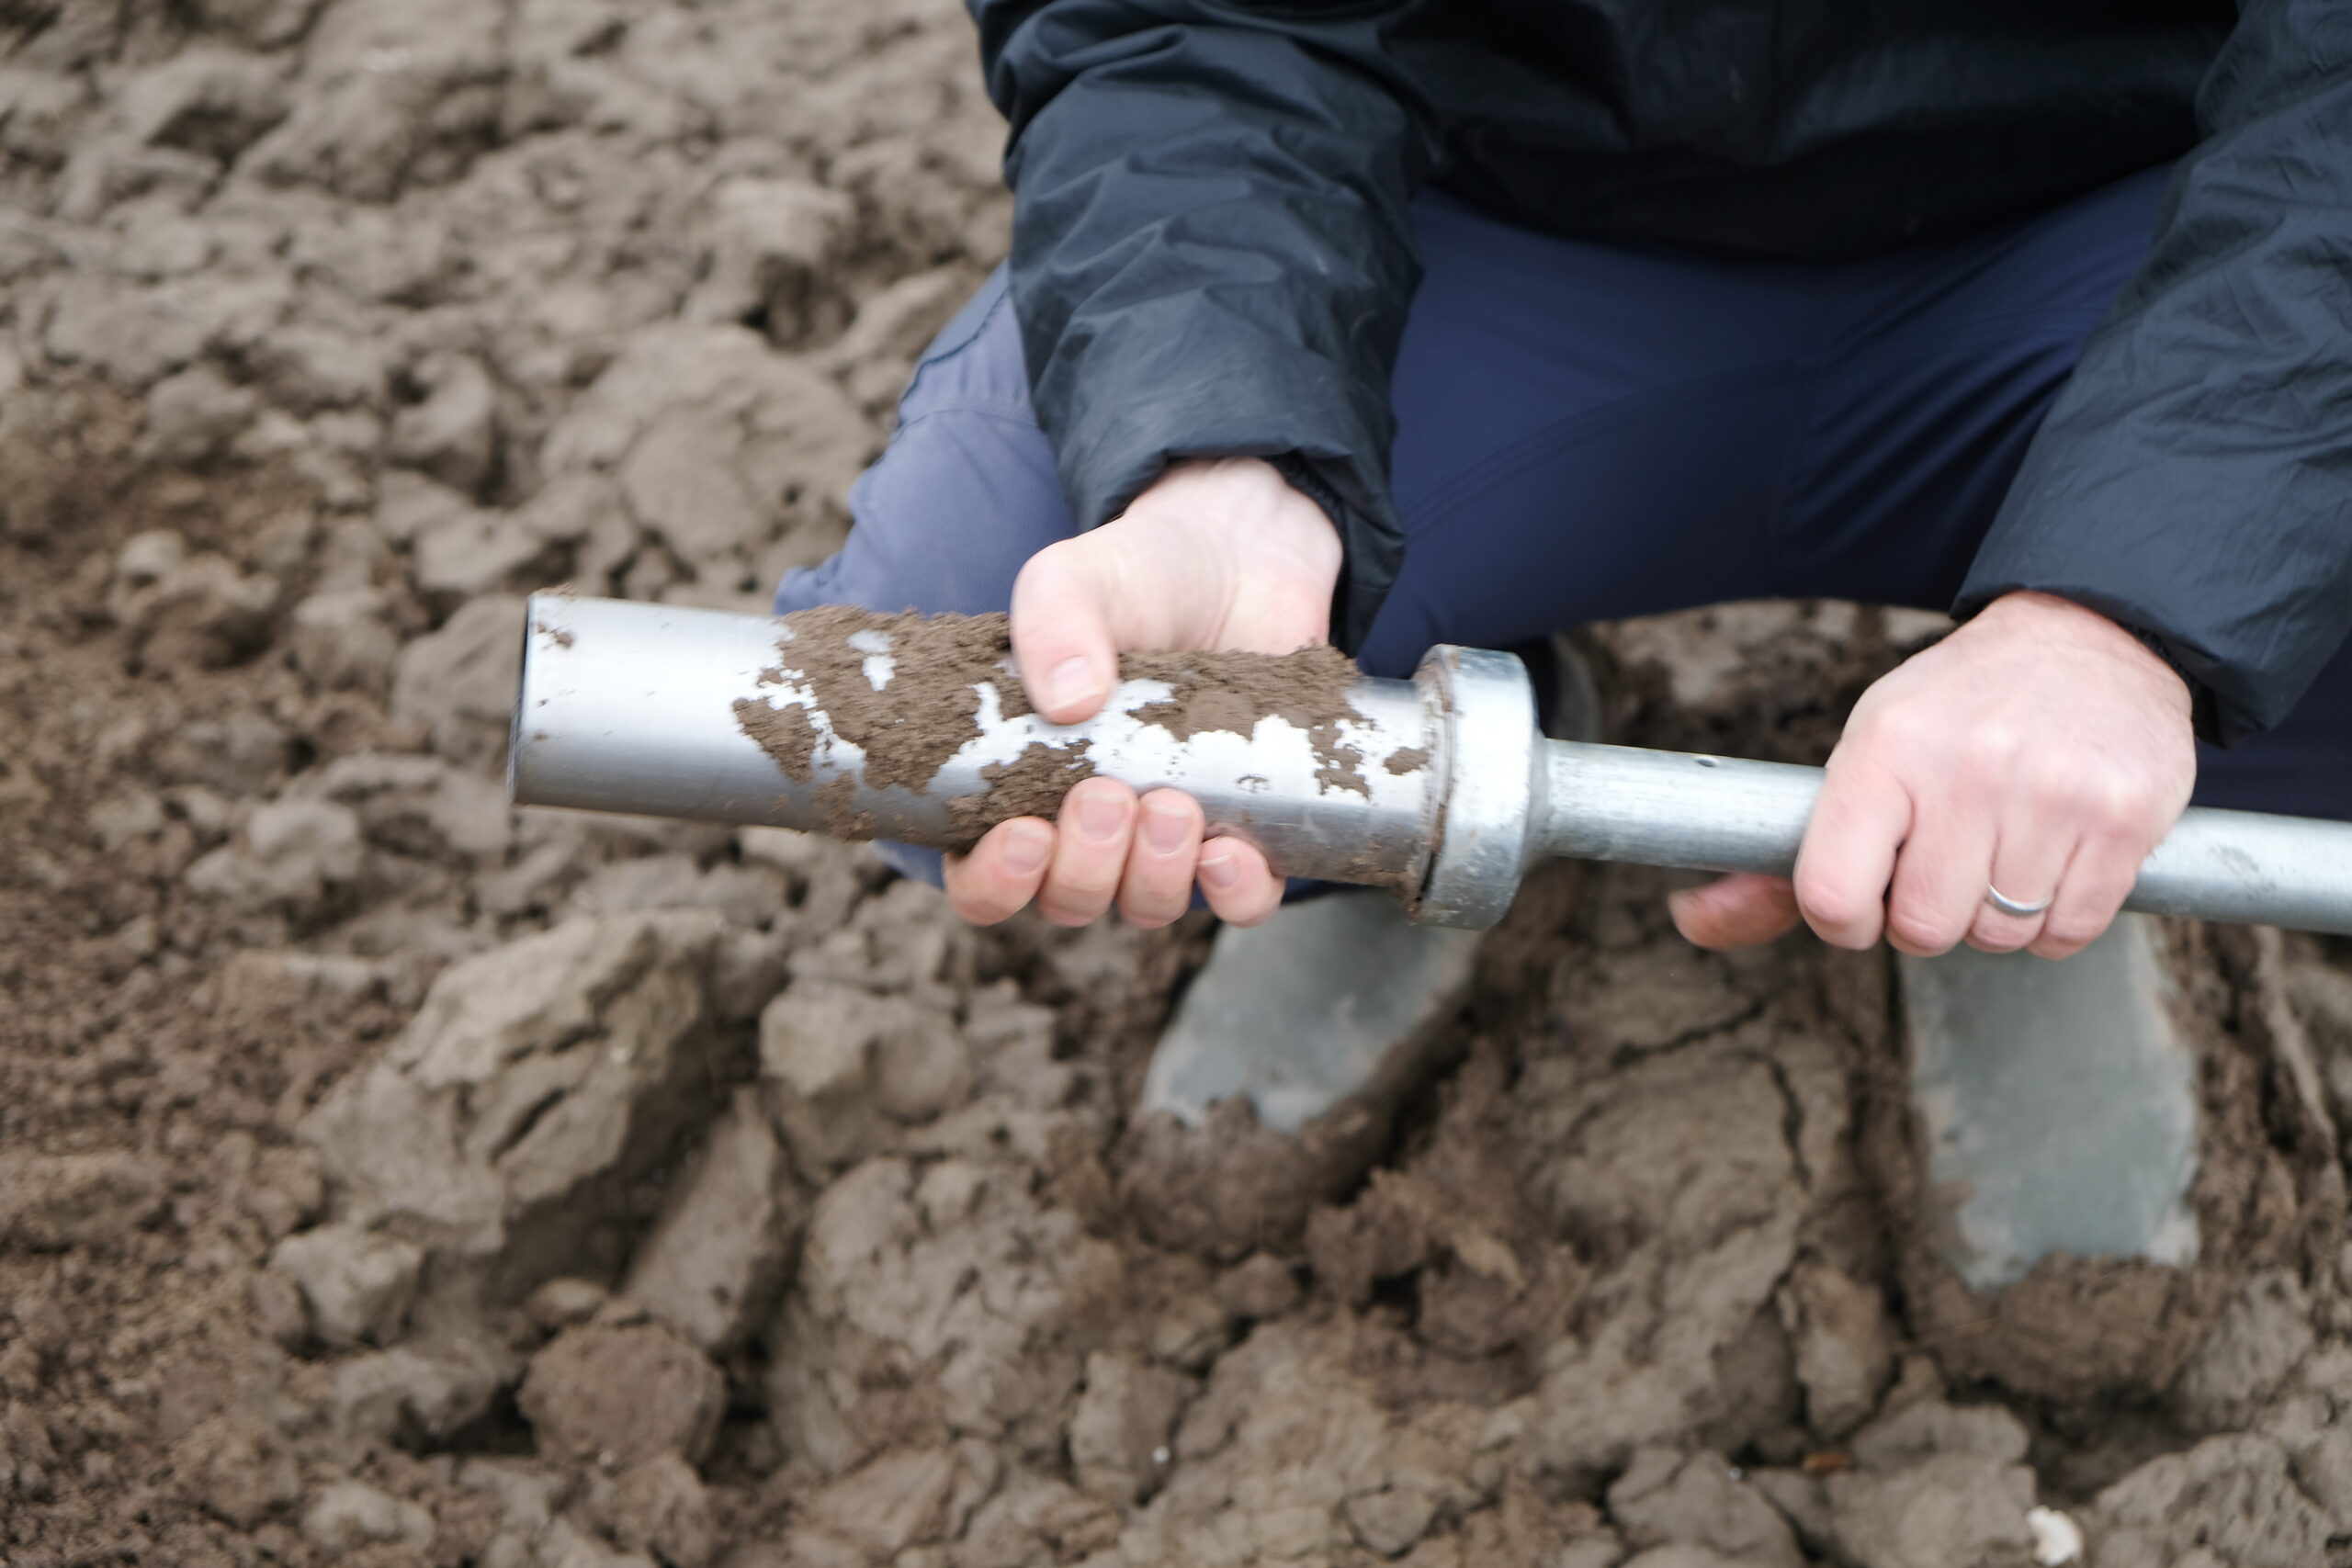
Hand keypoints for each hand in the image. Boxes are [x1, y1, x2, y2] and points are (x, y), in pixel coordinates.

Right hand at [944, 457, 1340, 929]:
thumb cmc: (1134, 579)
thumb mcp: (1074, 580)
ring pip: (1148, 905)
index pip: (982, 880)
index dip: (995, 882)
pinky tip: (1231, 851)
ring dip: (1154, 874)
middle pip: (1069, 900)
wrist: (1239, 558)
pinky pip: (1240, 899)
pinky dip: (1236, 892)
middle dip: (1085, 866)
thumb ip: (1051, 622)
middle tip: (1107, 794)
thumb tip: (1069, 702)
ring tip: (1172, 802)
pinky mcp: (1246, 830)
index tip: (1025, 835)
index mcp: (1017, 787)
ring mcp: (1167, 838)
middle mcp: (1088, 830)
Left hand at [1670, 592, 2195, 958]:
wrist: (2091, 639)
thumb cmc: (1957, 713)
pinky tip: (2051, 858)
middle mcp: (1967, 769)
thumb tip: (1693, 923)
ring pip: (2000, 938)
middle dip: (1927, 916)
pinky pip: (2069, 932)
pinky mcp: (2125, 818)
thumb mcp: (1861, 758)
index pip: (1830, 896)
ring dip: (1995, 917)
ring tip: (2002, 846)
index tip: (1865, 895)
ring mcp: (2052, 795)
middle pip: (1924, 930)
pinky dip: (2054, 920)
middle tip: (1945, 860)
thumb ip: (1782, 858)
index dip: (1845, 917)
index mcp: (1883, 750)